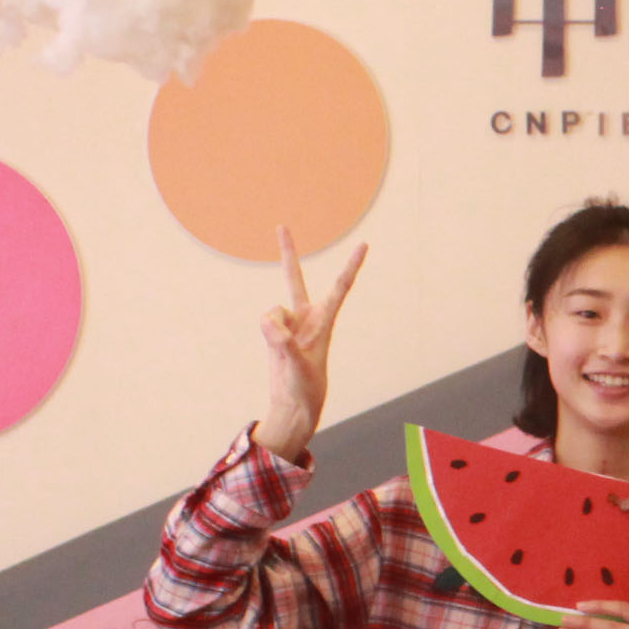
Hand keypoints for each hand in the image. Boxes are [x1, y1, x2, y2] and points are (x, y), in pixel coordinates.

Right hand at [252, 228, 367, 463]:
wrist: (294, 404)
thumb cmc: (306, 387)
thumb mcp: (299, 367)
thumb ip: (284, 342)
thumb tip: (269, 324)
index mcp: (325, 321)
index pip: (341, 287)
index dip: (352, 265)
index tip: (364, 244)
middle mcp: (307, 316)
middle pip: (295, 278)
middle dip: (287, 253)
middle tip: (281, 225)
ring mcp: (289, 322)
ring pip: (272, 311)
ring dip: (273, 330)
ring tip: (284, 351)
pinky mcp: (274, 331)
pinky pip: (264, 321)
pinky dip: (267, 332)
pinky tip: (276, 348)